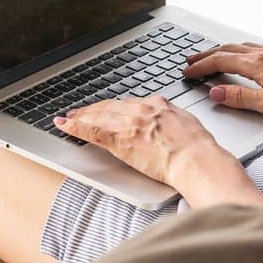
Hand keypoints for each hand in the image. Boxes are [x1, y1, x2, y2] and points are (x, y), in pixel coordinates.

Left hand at [53, 96, 226, 188]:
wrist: (196, 159)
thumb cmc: (198, 147)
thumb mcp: (187, 123)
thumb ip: (173, 119)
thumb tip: (170, 121)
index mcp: (157, 105)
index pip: (128, 103)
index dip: (113, 107)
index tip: (107, 109)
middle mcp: (140, 110)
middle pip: (109, 107)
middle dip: (93, 109)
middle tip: (80, 111)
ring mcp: (128, 123)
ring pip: (97, 116)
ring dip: (80, 116)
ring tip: (69, 118)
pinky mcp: (120, 139)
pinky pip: (91, 131)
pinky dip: (75, 127)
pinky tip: (64, 125)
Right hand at [181, 43, 262, 118]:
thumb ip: (240, 98)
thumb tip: (214, 93)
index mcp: (256, 65)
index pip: (220, 62)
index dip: (201, 66)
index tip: (187, 71)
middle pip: (226, 50)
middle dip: (206, 55)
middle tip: (190, 60)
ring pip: (239, 47)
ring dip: (220, 51)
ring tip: (210, 56)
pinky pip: (253, 47)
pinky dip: (238, 50)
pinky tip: (242, 54)